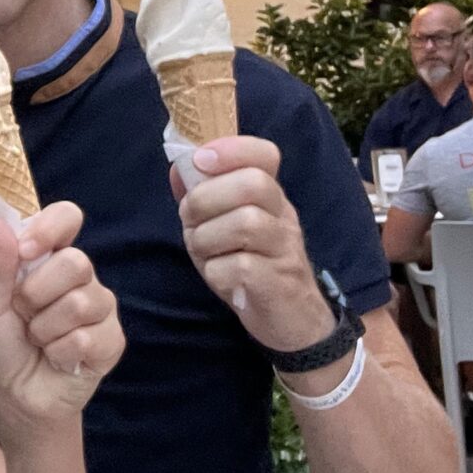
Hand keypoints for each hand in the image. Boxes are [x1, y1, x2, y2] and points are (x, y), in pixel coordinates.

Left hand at [0, 201, 119, 435]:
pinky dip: (62, 352)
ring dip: (46, 329)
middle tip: (24, 315)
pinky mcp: (112, 340)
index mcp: (47, 259)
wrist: (14, 399)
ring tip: (39, 341)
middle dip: (37, 294)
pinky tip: (57, 359)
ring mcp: (100, 308)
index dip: (50, 229)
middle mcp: (79, 278)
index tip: (27, 251)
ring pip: (82, 301)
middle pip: (77, 262)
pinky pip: (90, 336)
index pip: (66, 218)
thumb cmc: (0, 349)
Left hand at [173, 137, 331, 353]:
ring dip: (207, 238)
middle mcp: (283, 217)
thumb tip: (178, 169)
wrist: (294, 323)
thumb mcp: (226, 229)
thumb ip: (205, 199)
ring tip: (205, 253)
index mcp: (270, 198)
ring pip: (245, 224)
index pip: (264, 154)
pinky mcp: (278, 282)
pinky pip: (240, 267)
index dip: (232, 149)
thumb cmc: (253, 269)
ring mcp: (285, 249)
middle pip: (252, 184)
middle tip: (190, 221)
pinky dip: (217, 272)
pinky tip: (222, 279)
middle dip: (206, 199)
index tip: (201, 159)